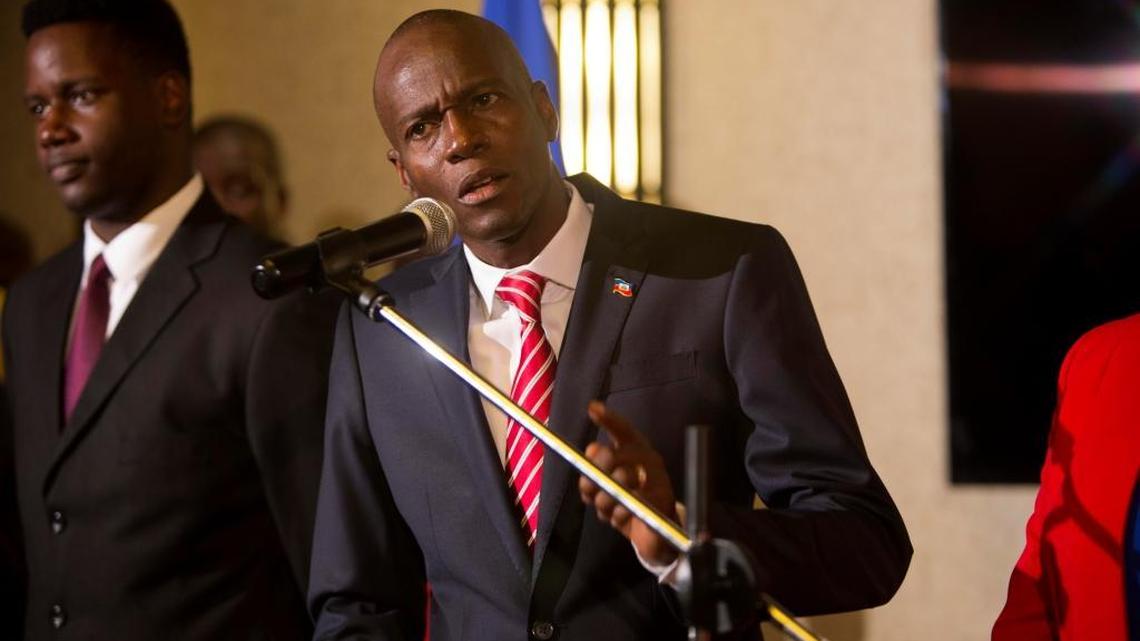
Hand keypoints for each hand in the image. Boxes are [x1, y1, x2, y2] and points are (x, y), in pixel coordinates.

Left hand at [578, 400, 679, 566]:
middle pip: (615, 457)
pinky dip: (616, 516)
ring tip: (606, 508)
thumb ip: (597, 466)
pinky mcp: (660, 503)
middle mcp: (649, 459)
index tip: (592, 408)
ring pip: (617, 485)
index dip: (608, 419)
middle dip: (596, 475)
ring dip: (603, 501)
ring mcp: (658, 480)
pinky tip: (619, 517)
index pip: (623, 430)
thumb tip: (590, 451)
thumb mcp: (609, 482)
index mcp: (637, 450)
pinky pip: (628, 507)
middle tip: (590, 489)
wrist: (657, 532)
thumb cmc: (630, 499)